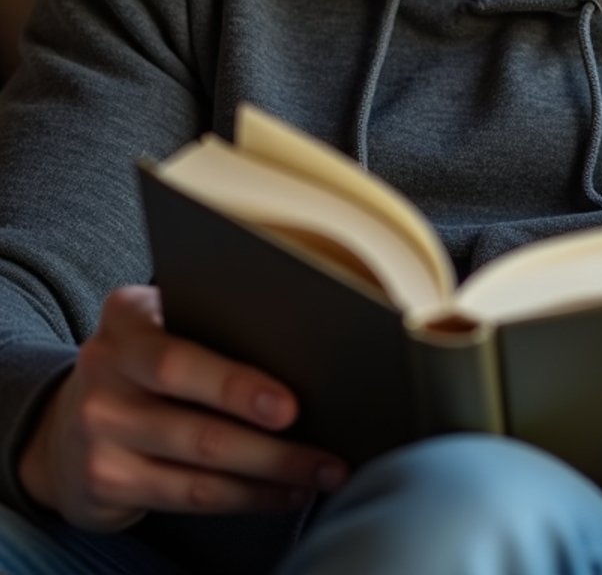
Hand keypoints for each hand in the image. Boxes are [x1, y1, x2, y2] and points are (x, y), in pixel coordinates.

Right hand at [18, 285, 347, 531]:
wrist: (67, 421)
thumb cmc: (144, 363)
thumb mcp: (160, 326)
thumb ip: (210, 327)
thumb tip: (301, 352)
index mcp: (126, 316)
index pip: (180, 356)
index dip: (236, 385)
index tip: (289, 404)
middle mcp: (104, 370)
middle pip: (194, 420)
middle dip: (267, 443)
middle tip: (323, 453)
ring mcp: (99, 432)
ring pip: (200, 464)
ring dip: (271, 474)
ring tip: (320, 474)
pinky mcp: (103, 482)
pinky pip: (189, 495)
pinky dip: (245, 496)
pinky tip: (283, 492)